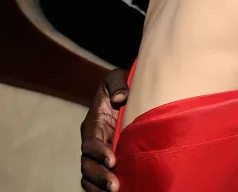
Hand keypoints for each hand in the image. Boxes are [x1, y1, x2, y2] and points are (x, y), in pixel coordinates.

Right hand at [80, 69, 128, 191]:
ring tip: (116, 191)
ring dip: (100, 186)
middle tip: (114, 186)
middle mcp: (93, 141)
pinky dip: (102, 187)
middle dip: (99, 176)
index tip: (113, 160)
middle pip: (87, 164)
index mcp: (93, 124)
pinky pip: (99, 178)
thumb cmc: (122, 84)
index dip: (99, 152)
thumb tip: (120, 97)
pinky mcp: (109, 159)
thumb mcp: (117, 78)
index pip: (90, 142)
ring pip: (90, 175)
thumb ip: (118, 84)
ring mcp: (99, 152)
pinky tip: (120, 191)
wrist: (129, 92)